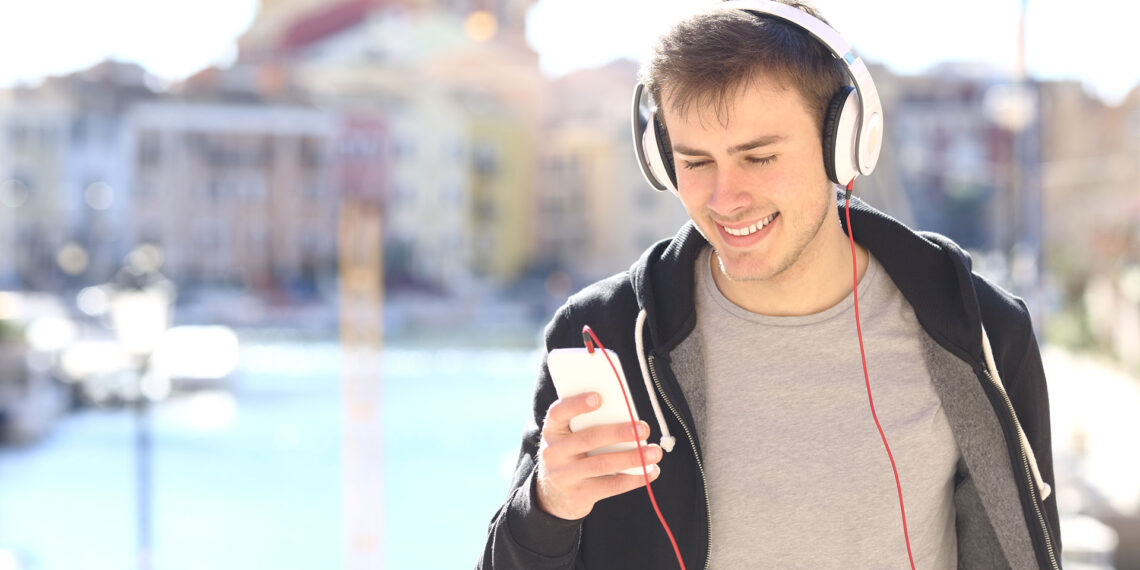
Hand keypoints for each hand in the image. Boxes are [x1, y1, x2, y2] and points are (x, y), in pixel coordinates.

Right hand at [535, 392, 662, 519]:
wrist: (553, 495)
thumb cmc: (571, 453)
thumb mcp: (569, 436)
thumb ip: (588, 424)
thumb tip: (626, 414)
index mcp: (552, 430)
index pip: (558, 413)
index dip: (577, 404)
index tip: (599, 397)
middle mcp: (553, 453)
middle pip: (589, 439)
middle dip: (619, 433)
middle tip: (644, 429)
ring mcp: (564, 476)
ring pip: (602, 464)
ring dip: (632, 457)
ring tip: (654, 452)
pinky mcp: (579, 495)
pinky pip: (610, 486)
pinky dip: (633, 478)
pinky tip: (650, 471)